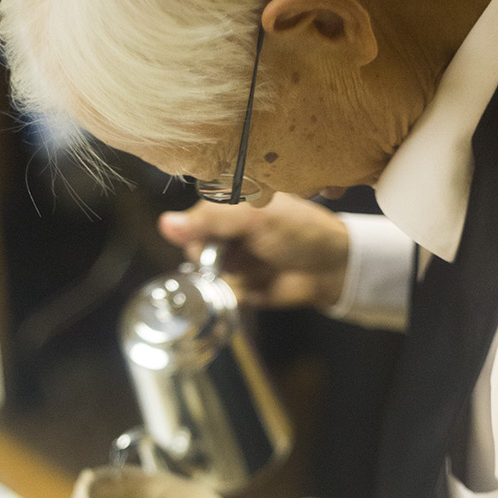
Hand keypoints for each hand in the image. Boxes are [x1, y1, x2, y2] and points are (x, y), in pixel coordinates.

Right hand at [158, 192, 349, 309]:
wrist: (333, 269)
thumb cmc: (301, 232)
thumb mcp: (253, 219)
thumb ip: (209, 220)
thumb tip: (164, 223)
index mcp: (231, 204)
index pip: (192, 216)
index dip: (193, 231)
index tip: (204, 242)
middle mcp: (228, 230)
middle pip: (194, 247)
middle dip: (209, 258)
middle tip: (228, 259)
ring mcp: (235, 259)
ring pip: (206, 273)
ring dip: (223, 277)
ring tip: (250, 270)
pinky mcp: (242, 285)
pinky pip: (223, 293)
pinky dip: (234, 293)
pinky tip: (253, 286)